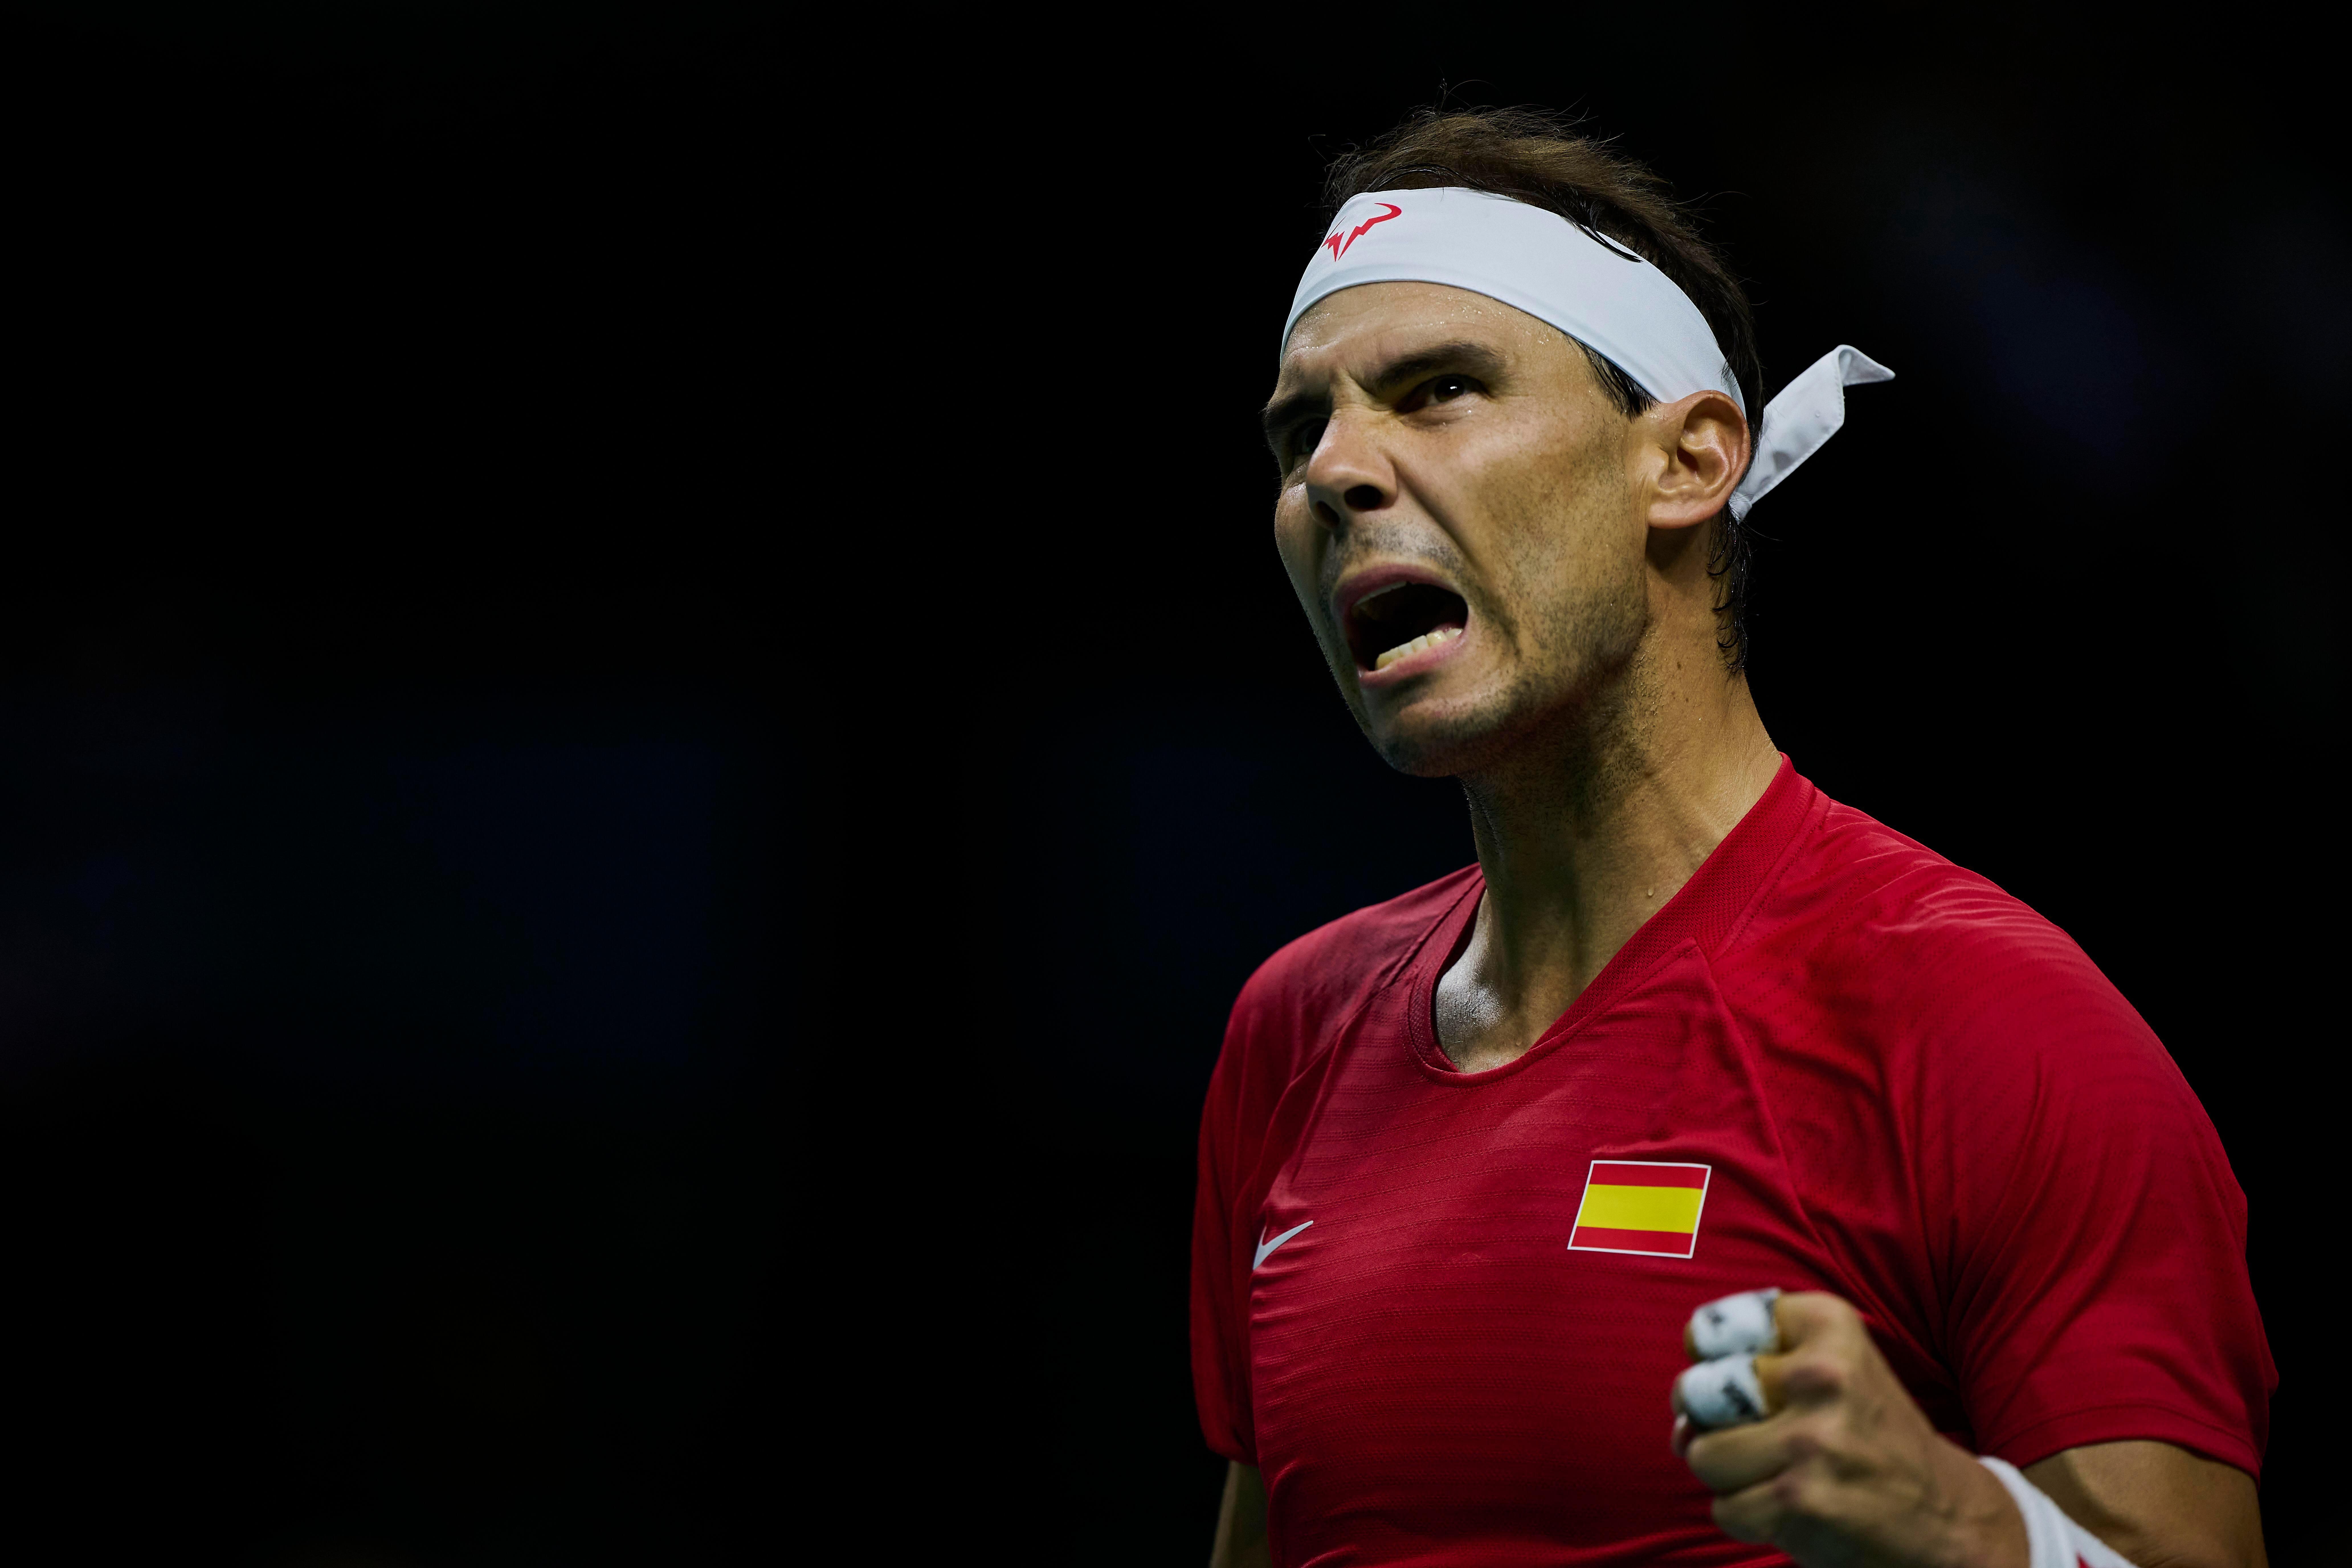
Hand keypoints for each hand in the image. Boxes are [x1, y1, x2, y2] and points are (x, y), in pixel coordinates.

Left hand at [1674, 1291, 2027, 1567]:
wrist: (1946, 1516)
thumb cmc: (1867, 1436)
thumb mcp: (1826, 1370)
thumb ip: (1742, 1371)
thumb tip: (1677, 1427)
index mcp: (1827, 1326)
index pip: (1710, 1331)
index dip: (1710, 1363)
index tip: (1743, 1380)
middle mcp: (1821, 1374)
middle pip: (1695, 1393)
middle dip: (1710, 1423)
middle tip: (1760, 1437)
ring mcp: (1812, 1439)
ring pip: (1704, 1455)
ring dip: (1729, 1476)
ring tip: (1779, 1475)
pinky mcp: (1803, 1499)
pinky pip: (1725, 1508)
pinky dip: (1747, 1516)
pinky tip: (1791, 1509)